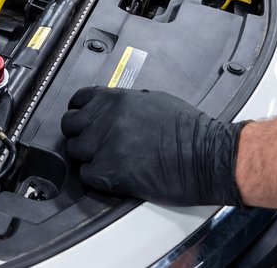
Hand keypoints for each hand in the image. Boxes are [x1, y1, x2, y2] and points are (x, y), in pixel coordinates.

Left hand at [60, 87, 246, 206]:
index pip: (78, 99)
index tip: (82, 119)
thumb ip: (126, 103)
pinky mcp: (109, 172)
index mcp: (116, 99)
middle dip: (79, 133)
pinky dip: (96, 177)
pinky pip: (86, 175)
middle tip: (92, 142)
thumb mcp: (155, 100)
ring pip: (75, 150)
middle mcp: (106, 119)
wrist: (207, 156)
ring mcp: (105, 145)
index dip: (79, 111)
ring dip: (87, 156)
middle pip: (70, 125)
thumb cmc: (190, 130)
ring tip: (105, 160)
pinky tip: (112, 174)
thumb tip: (113, 109)